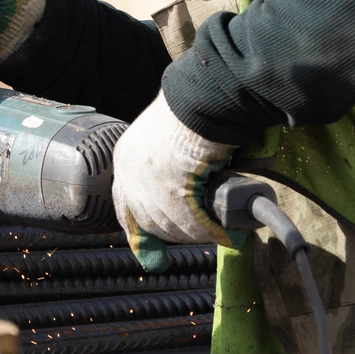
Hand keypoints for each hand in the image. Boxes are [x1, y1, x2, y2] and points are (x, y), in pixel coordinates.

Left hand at [111, 91, 240, 270]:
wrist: (201, 97)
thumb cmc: (193, 108)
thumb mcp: (168, 135)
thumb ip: (170, 159)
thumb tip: (193, 182)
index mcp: (126, 157)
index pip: (125, 205)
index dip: (139, 231)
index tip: (150, 255)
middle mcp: (129, 174)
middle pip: (149, 221)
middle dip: (175, 233)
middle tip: (202, 234)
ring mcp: (148, 186)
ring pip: (172, 226)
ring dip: (198, 233)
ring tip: (222, 230)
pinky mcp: (171, 194)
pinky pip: (193, 224)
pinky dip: (213, 232)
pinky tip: (229, 234)